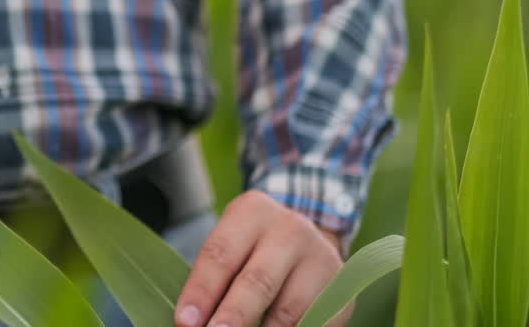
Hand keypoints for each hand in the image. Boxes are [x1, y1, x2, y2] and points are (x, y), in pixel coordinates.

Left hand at [175, 190, 347, 326]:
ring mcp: (321, 257)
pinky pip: (314, 322)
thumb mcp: (232, 247)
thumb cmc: (252, 249)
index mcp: (252, 212)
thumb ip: (215, 280)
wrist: (307, 239)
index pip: (220, 255)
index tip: (185, 321)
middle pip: (257, 281)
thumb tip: (195, 319)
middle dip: (234, 316)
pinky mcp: (342, 287)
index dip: (201, 291)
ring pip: (288, 311)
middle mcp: (289, 228)